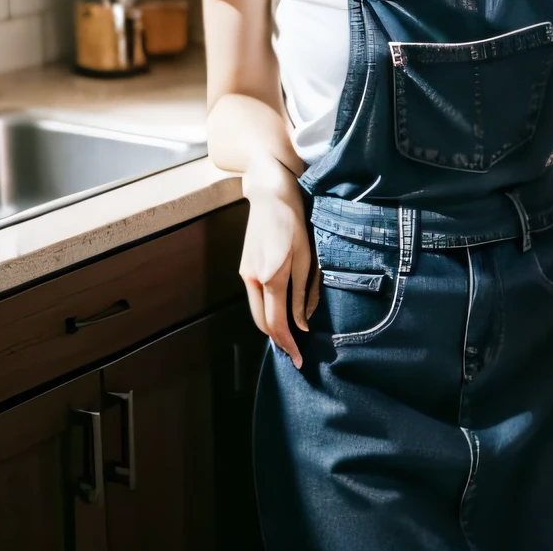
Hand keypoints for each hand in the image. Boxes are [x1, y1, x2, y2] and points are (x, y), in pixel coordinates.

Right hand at [239, 165, 316, 369]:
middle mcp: (253, 279)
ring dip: (271, 327)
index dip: (288, 344)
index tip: (298, 359)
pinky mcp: (244, 267)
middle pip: (261, 323)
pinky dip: (266, 310)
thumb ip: (303, 293)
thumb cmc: (295, 221)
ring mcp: (245, 273)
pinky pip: (255, 298)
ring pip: (256, 311)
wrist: (269, 194)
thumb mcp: (307, 257)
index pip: (277, 323)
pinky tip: (280, 311)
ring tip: (291, 336)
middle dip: (278, 340)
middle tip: (295, 353)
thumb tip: (302, 324)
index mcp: (271, 277)